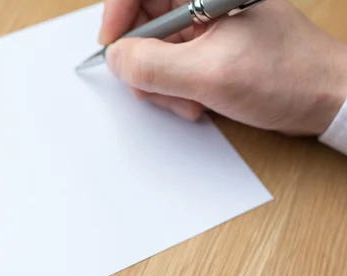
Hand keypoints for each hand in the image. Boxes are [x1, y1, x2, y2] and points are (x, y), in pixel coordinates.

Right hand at [99, 0, 346, 134]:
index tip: (112, 45)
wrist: (326, 99)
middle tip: (151, 88)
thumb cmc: (286, 77)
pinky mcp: (208, 50)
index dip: (117, 14)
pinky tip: (195, 104)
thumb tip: (116, 59)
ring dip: (159, 83)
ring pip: (153, 50)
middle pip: (143, 21)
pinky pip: (171, 67)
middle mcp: (202, 3)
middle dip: (141, 61)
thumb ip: (153, 66)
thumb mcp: (210, 74)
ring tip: (186, 102)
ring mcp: (205, 28)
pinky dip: (174, 90)